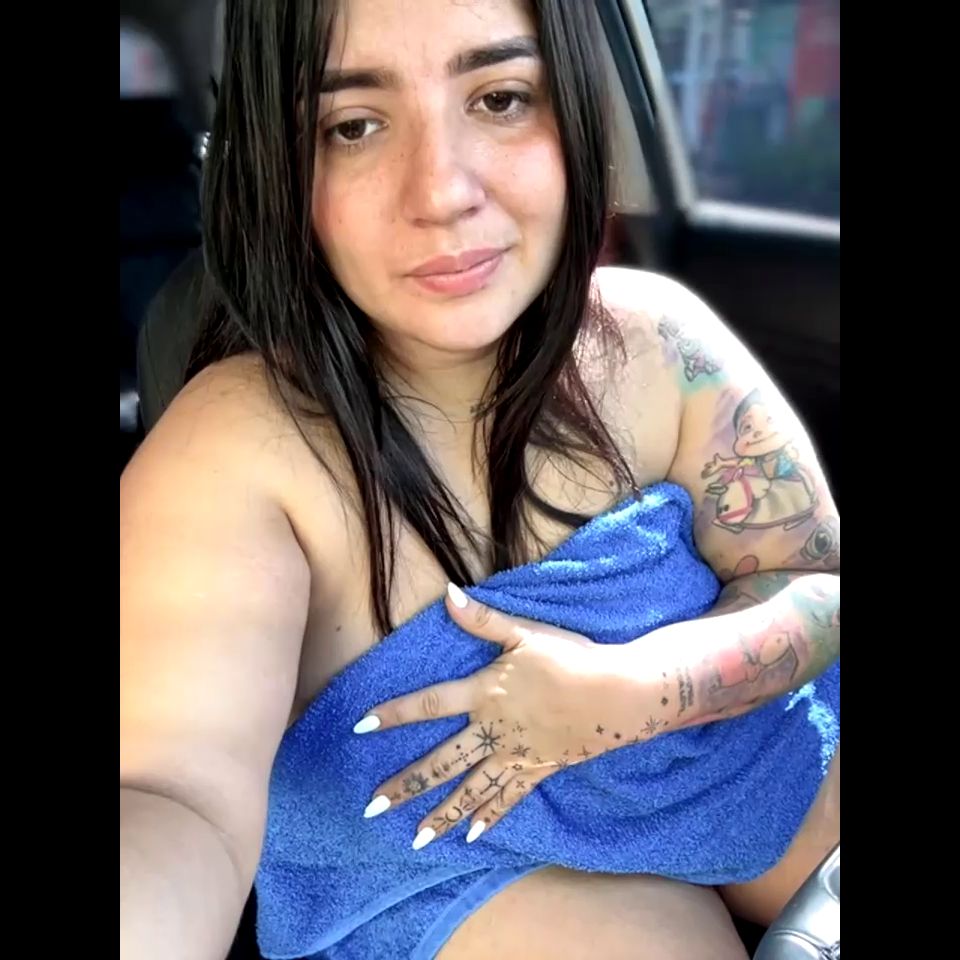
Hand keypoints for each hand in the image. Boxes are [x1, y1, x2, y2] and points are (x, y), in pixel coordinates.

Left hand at [353, 585, 639, 849]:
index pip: (429, 704)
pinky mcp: (539, 769)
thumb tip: (447, 595)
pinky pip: (508, 798)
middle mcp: (493, 731)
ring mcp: (516, 755)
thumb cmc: (571, 658)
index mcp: (485, 694)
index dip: (395, 713)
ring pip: (471, 790)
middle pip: (442, 762)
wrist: (618, 693)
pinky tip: (472, 836)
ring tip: (414, 839)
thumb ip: (483, 620)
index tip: (360, 726)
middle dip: (406, 784)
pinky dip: (490, 817)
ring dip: (442, 814)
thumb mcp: (524, 633)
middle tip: (372, 807)